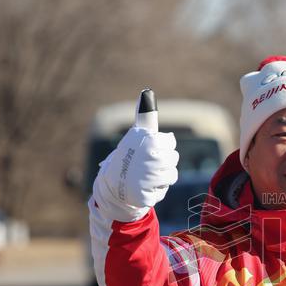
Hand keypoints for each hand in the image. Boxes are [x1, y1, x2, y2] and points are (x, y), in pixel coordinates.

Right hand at [93, 90, 178, 221]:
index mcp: (150, 140)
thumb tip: (147, 91)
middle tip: (146, 163)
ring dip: (162, 176)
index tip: (147, 148)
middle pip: (173, 157)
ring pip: (172, 174)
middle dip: (162, 161)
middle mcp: (151, 158)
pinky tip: (145, 187)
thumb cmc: (128, 157)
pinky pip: (164, 190)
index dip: (160, 145)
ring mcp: (149, 177)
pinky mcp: (147, 194)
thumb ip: (145, 117)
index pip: (170, 141)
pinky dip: (156, 190)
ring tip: (146, 174)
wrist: (112, 185)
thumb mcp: (136, 135)